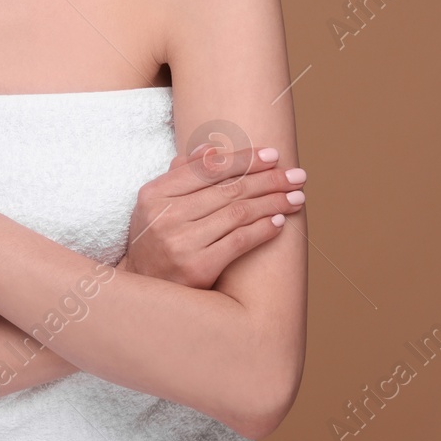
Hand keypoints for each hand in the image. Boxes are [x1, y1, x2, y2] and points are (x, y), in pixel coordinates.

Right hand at [117, 146, 304, 288]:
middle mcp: (165, 216)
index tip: (274, 155)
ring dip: (273, 203)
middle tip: (297, 176)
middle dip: (269, 180)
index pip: (208, 168)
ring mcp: (181, 243)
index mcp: (155, 193)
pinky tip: (278, 222)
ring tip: (296, 198)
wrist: (144, 291)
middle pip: (229, 189)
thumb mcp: (157, 204)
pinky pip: (239, 241)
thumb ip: (181, 174)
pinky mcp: (197, 268)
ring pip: (238, 213)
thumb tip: (211, 149)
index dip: (245, 159)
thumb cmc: (155, 241)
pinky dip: (262, 230)